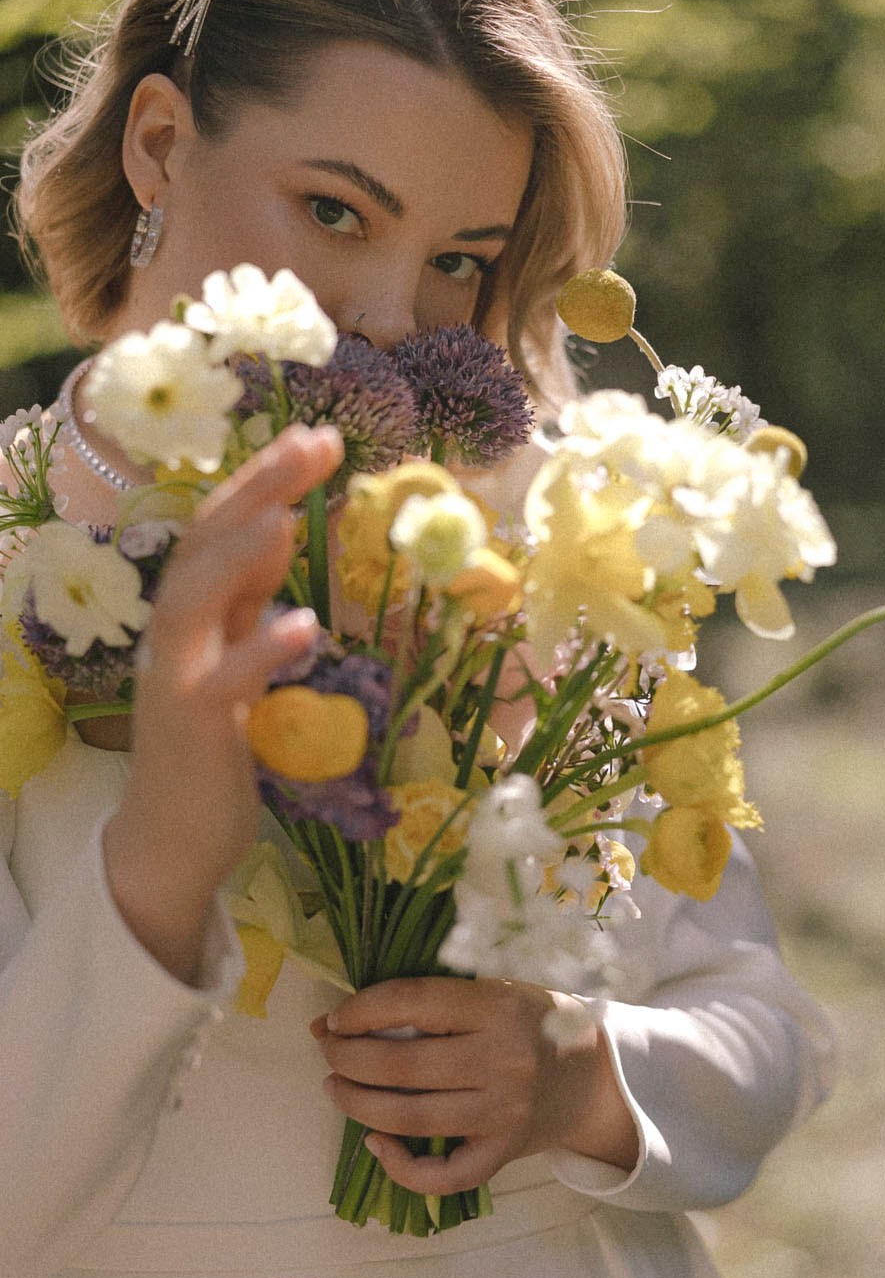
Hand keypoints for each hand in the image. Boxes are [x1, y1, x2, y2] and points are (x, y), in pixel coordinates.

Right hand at [103, 424, 342, 981]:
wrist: (171, 838)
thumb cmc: (211, 746)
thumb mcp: (235, 655)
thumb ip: (247, 598)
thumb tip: (276, 527)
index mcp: (190, 613)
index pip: (221, 528)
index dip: (264, 480)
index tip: (319, 439)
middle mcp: (174, 633)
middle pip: (206, 544)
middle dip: (258, 488)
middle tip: (315, 442)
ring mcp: (175, 678)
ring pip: (192, 600)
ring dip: (239, 554)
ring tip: (288, 515)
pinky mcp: (192, 728)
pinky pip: (224, 682)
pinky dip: (260, 649)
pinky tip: (302, 624)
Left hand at [311, 977, 638, 1193]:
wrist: (594, 1076)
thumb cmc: (532, 1023)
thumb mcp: (495, 990)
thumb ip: (431, 999)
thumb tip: (341, 1019)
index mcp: (499, 1006)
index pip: (412, 1002)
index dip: (360, 1010)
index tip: (335, 1018)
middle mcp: (503, 1060)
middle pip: (400, 1065)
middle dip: (346, 1057)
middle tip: (328, 1051)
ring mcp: (503, 1112)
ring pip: (410, 1118)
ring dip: (356, 1103)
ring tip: (334, 1087)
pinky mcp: (504, 1152)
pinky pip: (444, 1174)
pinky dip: (400, 1167)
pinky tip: (375, 1143)